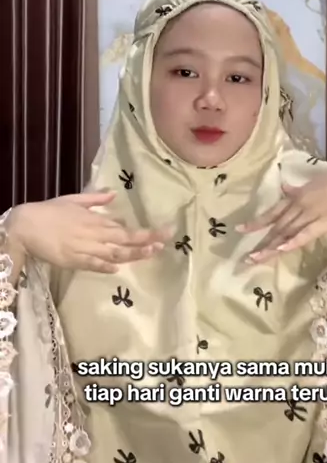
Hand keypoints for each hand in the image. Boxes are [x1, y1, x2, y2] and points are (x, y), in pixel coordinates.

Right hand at [8, 191, 171, 273]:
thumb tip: (112, 195)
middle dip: (147, 244)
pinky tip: (118, 267)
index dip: (147, 232)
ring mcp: (85, 250)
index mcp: (95, 220)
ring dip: (134, 256)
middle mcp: (94, 236)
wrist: (26, 226)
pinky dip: (106, 266)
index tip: (165, 232)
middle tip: (164, 244)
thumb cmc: (49, 210)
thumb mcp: (73, 200)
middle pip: (125, 242)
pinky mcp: (74, 261)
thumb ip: (94, 200)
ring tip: (151, 254)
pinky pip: (94, 265)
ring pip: (114, 255)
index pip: (127, 229)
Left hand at [237, 165, 326, 261]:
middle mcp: (299, 206)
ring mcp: (310, 214)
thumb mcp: (313, 185)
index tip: (240, 230)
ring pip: (287, 232)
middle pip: (277, 227)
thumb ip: (297, 190)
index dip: (257, 222)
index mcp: (296, 198)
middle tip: (246, 257)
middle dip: (262, 242)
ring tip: (257, 258)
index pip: (272, 212)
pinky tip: (281, 249)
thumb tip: (284, 188)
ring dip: (272, 246)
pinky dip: (293, 241)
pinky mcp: (324, 223)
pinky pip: (305, 234)